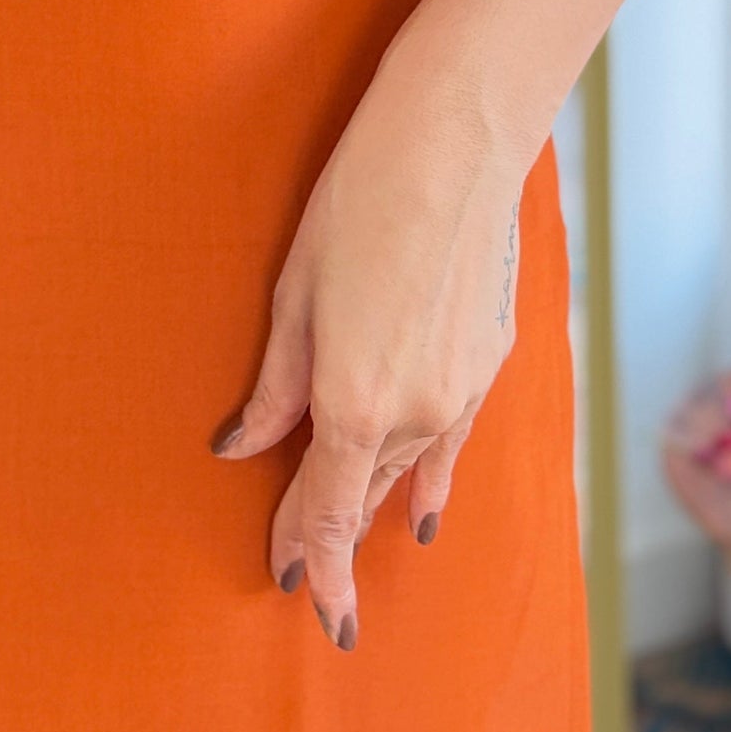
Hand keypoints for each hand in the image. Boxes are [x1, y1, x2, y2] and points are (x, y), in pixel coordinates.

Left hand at [212, 50, 524, 650]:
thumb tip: (238, 444)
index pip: (329, 510)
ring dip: (377, 505)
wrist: (455, 143)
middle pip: (367, 496)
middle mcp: (416, 413)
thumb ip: (275, 386)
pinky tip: (424, 507)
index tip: (290, 588)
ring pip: (410, 471)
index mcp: (356, 401)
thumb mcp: (295, 293)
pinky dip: (431, 477)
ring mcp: (462, 390)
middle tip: (301, 572)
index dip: (307, 554)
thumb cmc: (359, 201)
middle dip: (331, 534)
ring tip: (351, 546)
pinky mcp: (492, 360)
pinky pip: (453, 443)